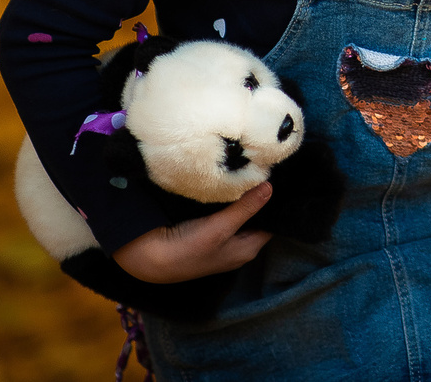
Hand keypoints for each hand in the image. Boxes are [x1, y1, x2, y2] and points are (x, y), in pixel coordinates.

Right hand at [110, 180, 272, 282]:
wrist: (149, 259)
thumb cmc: (188, 248)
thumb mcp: (221, 227)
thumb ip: (246, 208)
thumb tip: (271, 188)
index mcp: (248, 249)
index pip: (272, 223)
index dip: (276, 205)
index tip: (281, 180)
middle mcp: (238, 247)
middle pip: (256, 219)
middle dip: (260, 199)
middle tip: (267, 170)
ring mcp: (222, 242)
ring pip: (240, 216)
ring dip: (243, 199)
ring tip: (252, 173)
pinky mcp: (206, 234)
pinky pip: (224, 216)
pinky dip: (227, 203)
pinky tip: (229, 186)